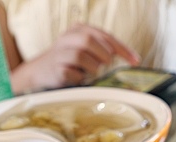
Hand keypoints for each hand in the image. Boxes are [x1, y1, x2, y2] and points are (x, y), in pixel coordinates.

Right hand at [13, 24, 140, 92]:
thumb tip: (129, 63)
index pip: (104, 35)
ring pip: (80, 55)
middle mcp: (67, 38)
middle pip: (89, 40)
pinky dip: (79, 78)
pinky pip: (72, 73)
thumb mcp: (86, 52)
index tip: (135, 61)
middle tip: (107, 65)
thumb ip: (104, 52)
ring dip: (91, 67)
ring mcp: (59, 53)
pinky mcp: (55, 69)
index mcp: (78, 30)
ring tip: (90, 72)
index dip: (122, 48)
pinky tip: (78, 78)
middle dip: (104, 55)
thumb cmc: (69, 63)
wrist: (39, 74)